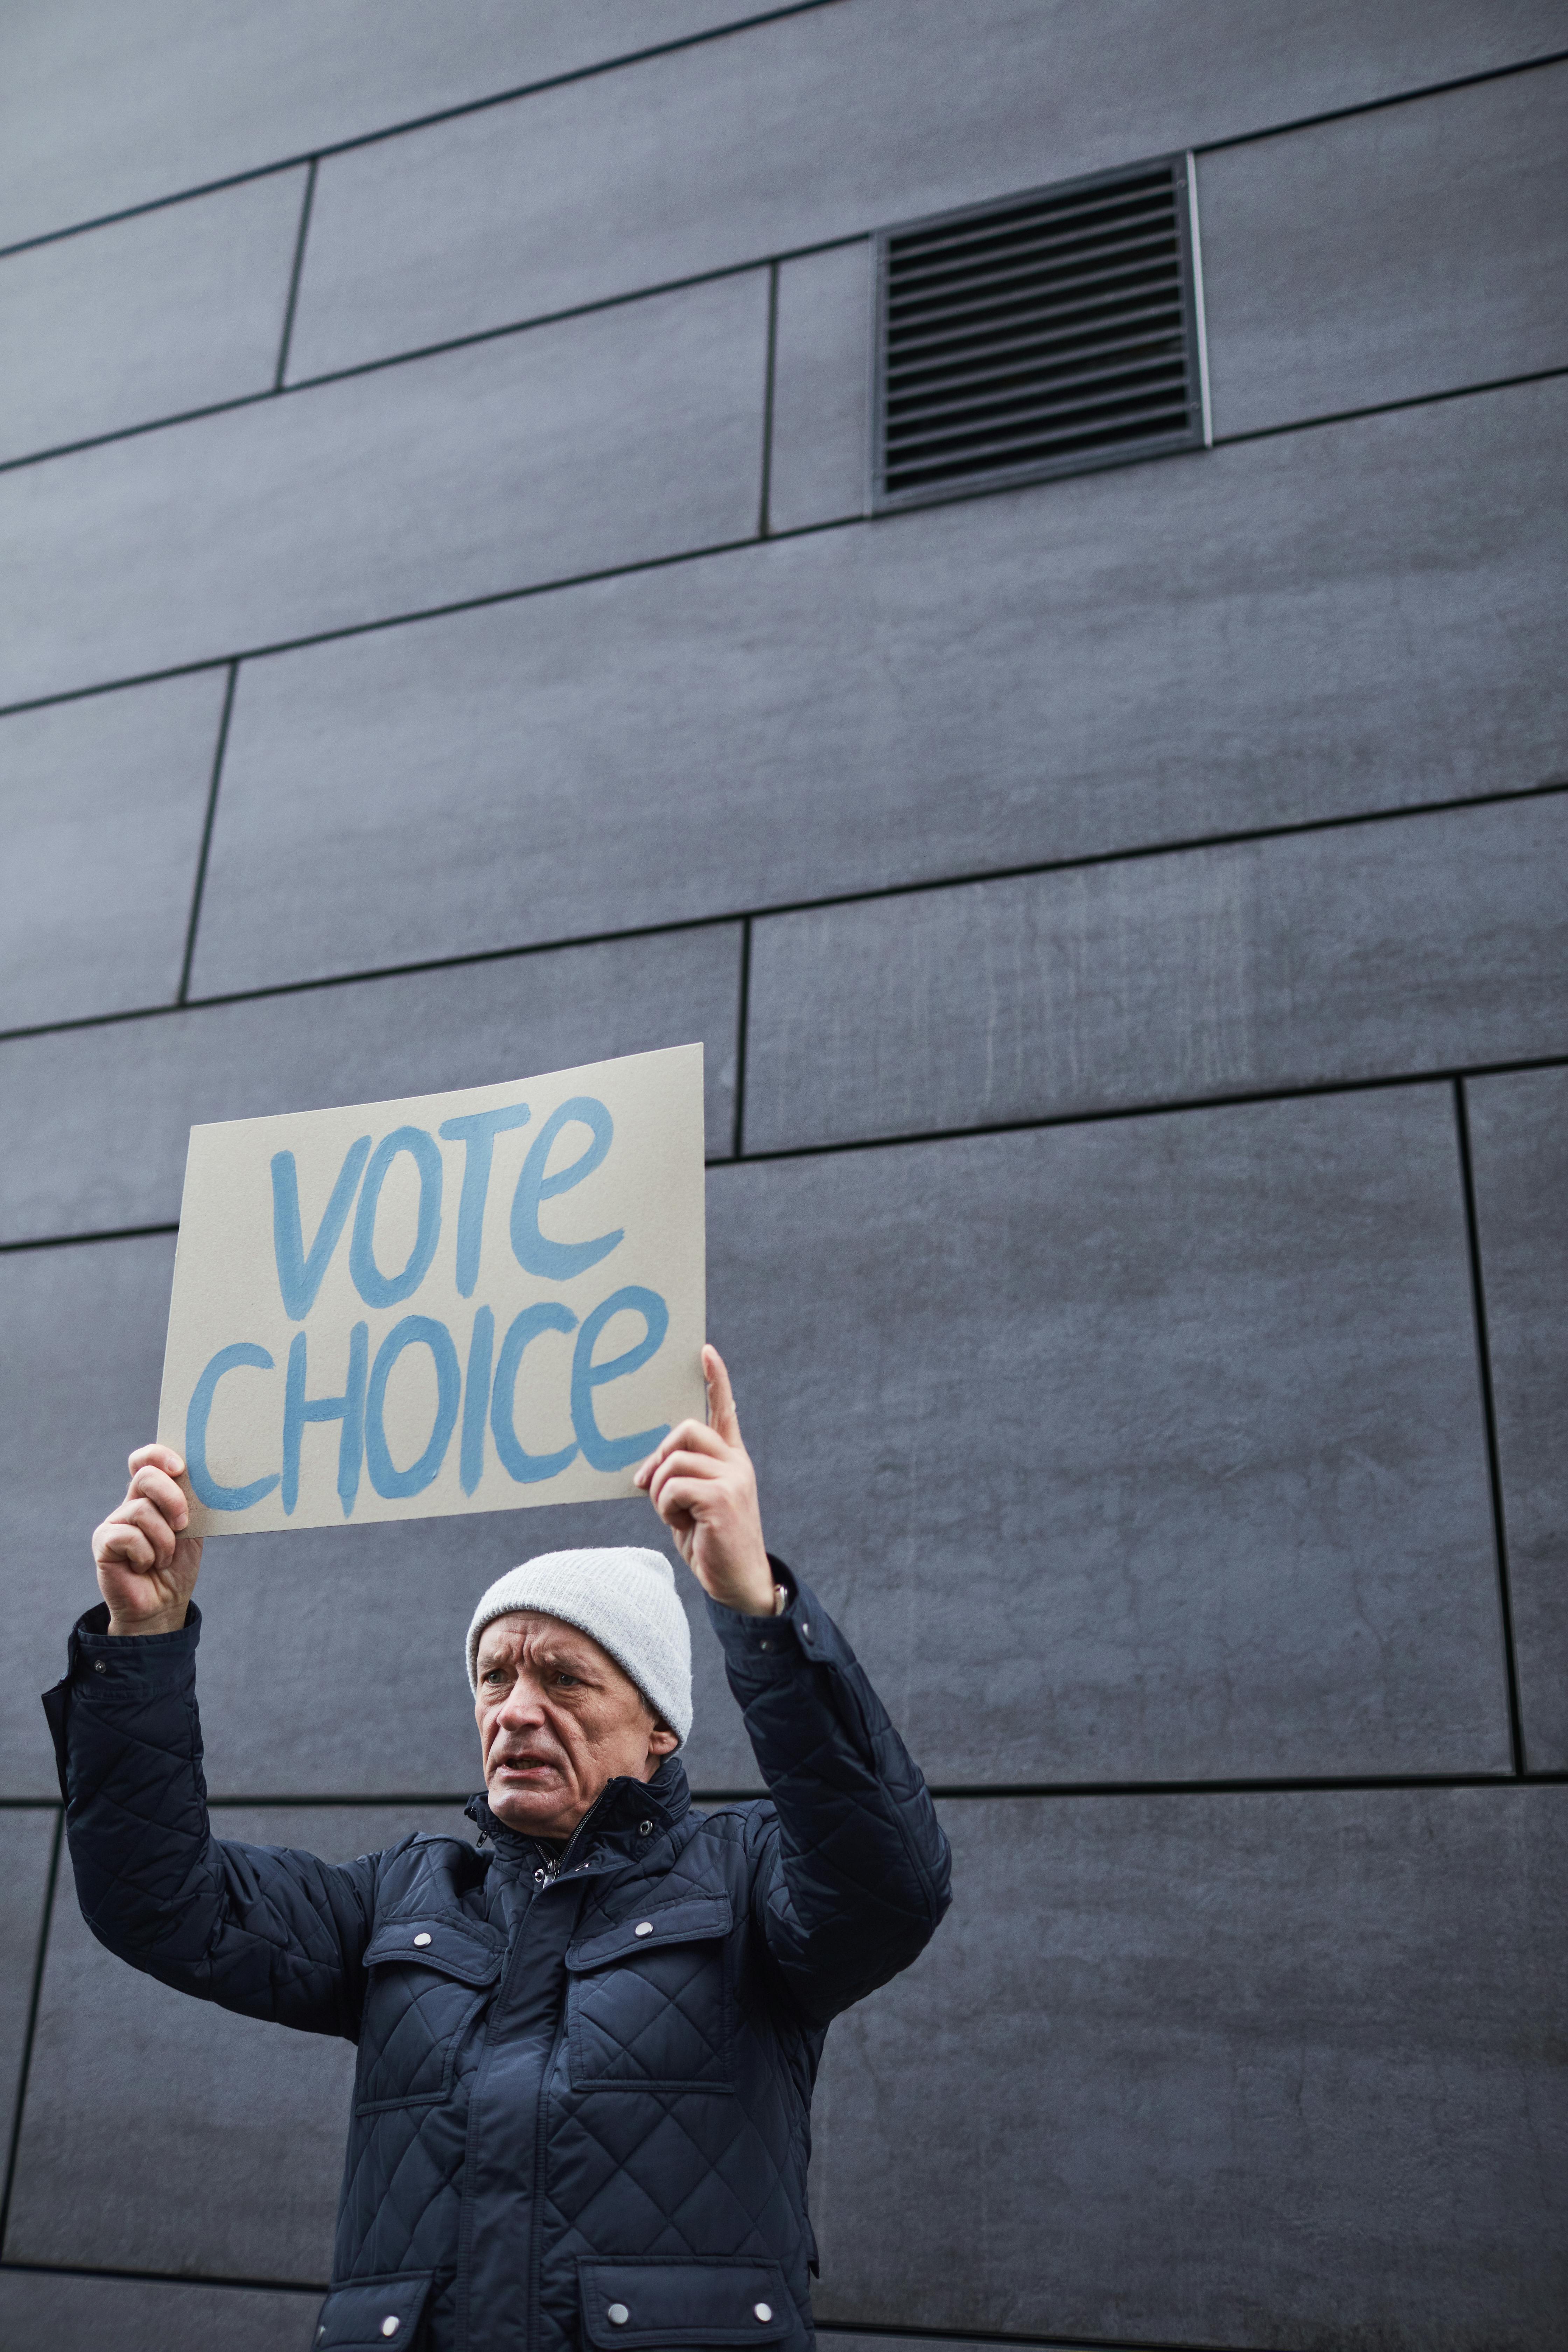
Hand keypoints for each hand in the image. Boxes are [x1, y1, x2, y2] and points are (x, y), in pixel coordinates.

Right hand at [91, 1445, 202, 1635]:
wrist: (163, 1605)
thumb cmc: (178, 1567)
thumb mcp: (191, 1531)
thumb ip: (190, 1505)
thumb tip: (200, 1478)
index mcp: (152, 1497)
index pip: (145, 1460)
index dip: (158, 1455)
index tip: (179, 1468)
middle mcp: (130, 1504)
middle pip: (145, 1476)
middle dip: (172, 1498)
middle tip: (183, 1524)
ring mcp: (114, 1522)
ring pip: (142, 1511)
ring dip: (164, 1541)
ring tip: (163, 1559)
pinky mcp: (103, 1542)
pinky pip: (128, 1536)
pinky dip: (146, 1555)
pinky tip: (143, 1567)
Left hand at [634, 1346, 774, 1615]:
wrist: (738, 1583)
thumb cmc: (712, 1544)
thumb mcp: (692, 1505)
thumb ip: (680, 1478)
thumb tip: (650, 1468)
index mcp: (731, 1460)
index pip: (725, 1411)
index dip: (716, 1380)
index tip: (705, 1351)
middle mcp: (736, 1463)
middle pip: (686, 1430)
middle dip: (659, 1455)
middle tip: (649, 1485)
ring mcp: (733, 1478)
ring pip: (674, 1460)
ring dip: (661, 1491)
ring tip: (675, 1515)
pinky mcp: (722, 1498)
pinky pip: (672, 1487)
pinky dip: (665, 1507)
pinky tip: (681, 1524)